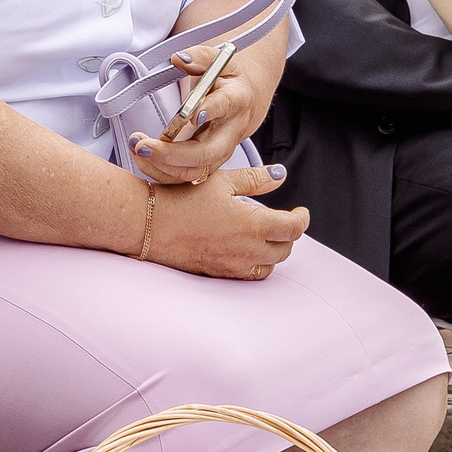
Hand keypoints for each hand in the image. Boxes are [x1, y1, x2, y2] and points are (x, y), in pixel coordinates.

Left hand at [128, 43, 268, 184]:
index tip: (190, 115)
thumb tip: (179, 58)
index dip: (209, 111)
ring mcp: (220, 152)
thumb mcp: (218, 60)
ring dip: (162, 166)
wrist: (242, 100)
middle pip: (207, 152)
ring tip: (137, 149)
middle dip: (173, 154)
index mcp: (236, 99)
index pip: (225, 106)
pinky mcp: (207, 164)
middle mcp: (231, 131)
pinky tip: (142, 160)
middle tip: (143, 145)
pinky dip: (162, 173)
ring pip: (194, 170)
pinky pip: (185, 176)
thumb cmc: (226, 78)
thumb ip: (199, 57)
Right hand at [142, 162, 308, 279]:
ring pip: (268, 267)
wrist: (150, 224)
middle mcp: (248, 250)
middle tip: (283, 221)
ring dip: (273, 253)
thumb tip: (280, 175)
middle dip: (288, 235)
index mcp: (254, 224)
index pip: (293, 229)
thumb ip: (256, 179)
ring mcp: (233, 266)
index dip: (302, 219)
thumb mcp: (222, 180)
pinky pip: (247, 275)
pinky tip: (244, 250)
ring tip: (265, 237)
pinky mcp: (218, 275)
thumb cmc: (183, 198)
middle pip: (284, 250)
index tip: (301, 212)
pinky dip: (254, 264)